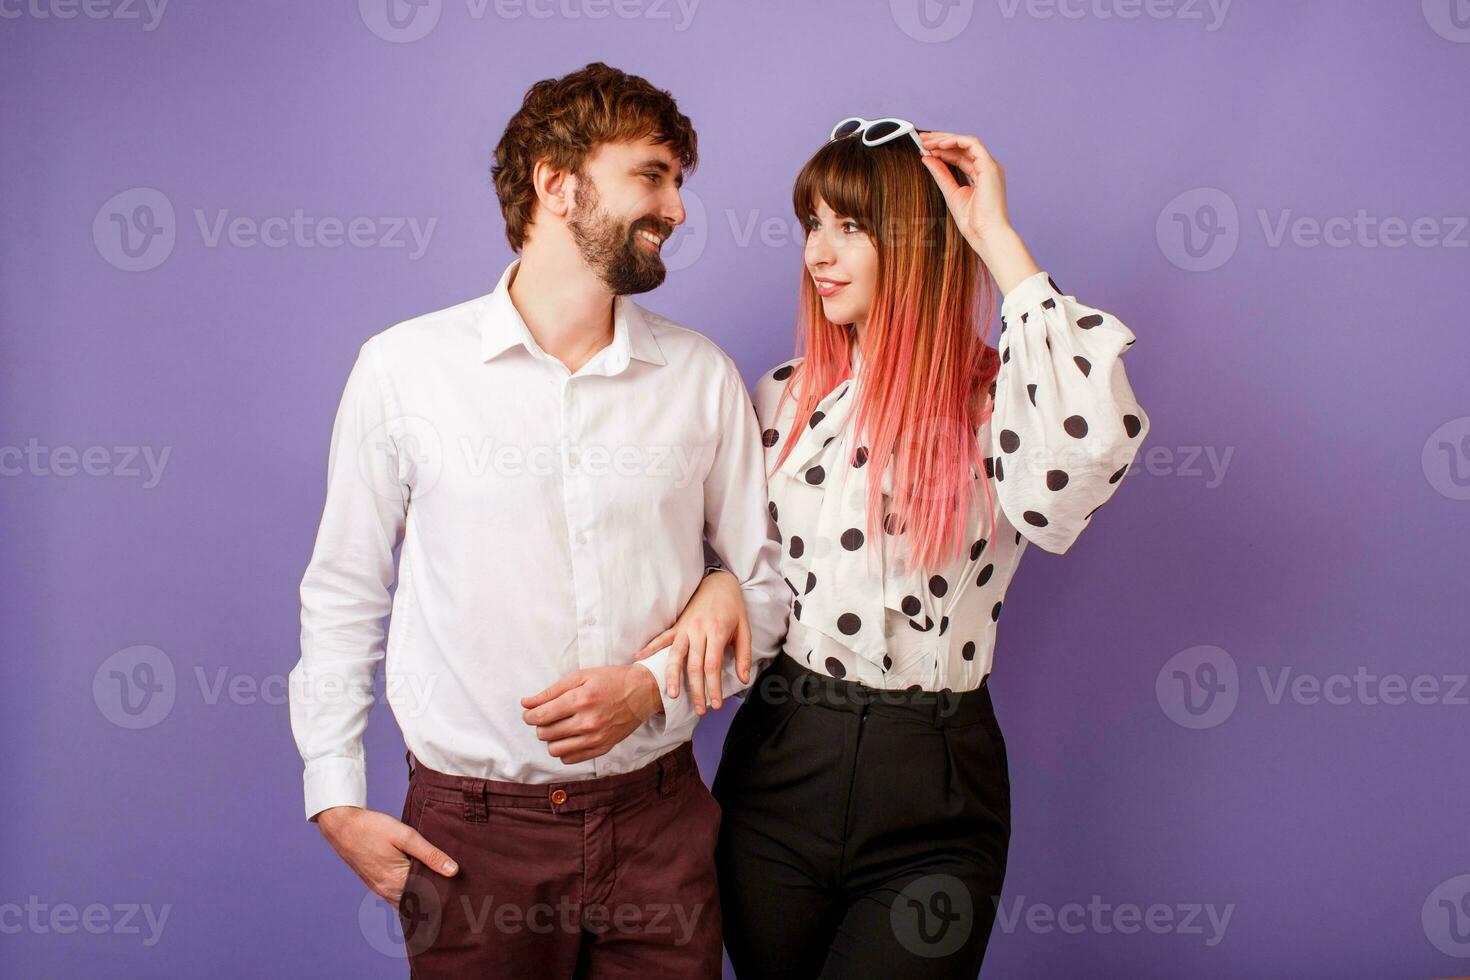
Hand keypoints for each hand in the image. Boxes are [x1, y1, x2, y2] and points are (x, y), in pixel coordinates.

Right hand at [315, 805, 458, 909]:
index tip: (463, 893)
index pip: (430, 897)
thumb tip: (453, 871)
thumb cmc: (373, 828)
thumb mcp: (406, 836)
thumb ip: (430, 854)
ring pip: (409, 902)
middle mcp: (389, 891)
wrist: (343, 827)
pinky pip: (399, 898)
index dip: (447, 894)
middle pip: (420, 903)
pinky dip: (412, 895)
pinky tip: (422, 884)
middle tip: (459, 893)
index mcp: (398, 881)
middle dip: (438, 899)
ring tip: (444, 888)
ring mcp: (382, 891)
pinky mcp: (377, 886)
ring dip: (424, 898)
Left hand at [520, 664, 662, 763]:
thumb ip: (551, 691)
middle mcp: (587, 722)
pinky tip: (570, 736)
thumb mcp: (580, 676)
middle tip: (547, 717)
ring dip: (551, 739)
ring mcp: (595, 738)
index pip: (542, 716)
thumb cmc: (610, 681)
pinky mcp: (602, 748)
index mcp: (580, 699)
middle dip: (540, 725)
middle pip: (545, 733)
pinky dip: (564, 749)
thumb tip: (526, 703)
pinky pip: (570, 758)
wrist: (642, 692)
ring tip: (559, 727)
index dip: (529, 716)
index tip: (529, 714)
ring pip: (555, 749)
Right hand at [631, 569, 750, 714]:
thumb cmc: (733, 607)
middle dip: (696, 690)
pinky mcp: (677, 626)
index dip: (713, 687)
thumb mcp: (745, 629)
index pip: (713, 665)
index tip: (716, 704)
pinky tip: (638, 658)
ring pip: (675, 655)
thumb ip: (744, 655)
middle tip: (699, 710)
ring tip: (671, 695)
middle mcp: (699, 630)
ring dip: (672, 676)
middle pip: (694, 666)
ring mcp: (685, 628)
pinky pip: (662, 639)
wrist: (719, 583)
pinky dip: (649, 648)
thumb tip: (744, 679)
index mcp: (717, 632)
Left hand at [917, 131, 1012, 248]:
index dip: (942, 150)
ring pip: (966, 142)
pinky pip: (972, 144)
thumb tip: (927, 158)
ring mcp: (990, 166)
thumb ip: (940, 174)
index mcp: (981, 175)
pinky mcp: (990, 166)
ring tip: (927, 142)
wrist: (985, 234)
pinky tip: (940, 144)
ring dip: (946, 139)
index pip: (960, 156)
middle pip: (963, 146)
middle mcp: (987, 168)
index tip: (924, 149)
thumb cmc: (973, 222)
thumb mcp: (951, 193)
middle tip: (922, 140)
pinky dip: (955, 141)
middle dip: (941, 140)